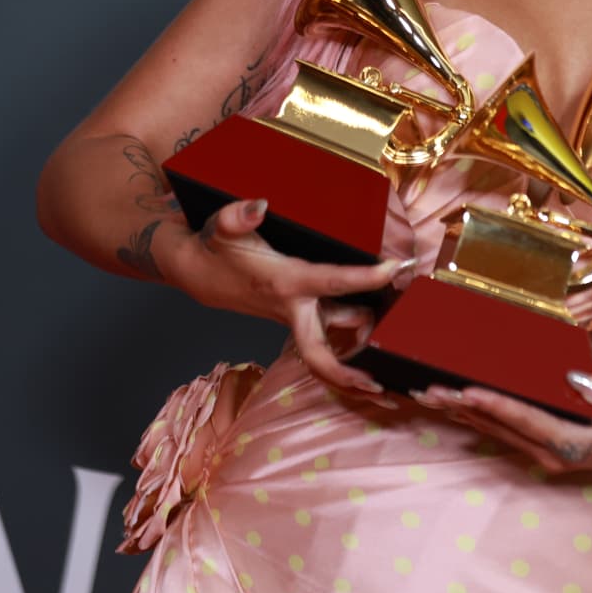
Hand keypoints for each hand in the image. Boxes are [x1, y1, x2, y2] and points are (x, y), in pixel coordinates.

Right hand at [156, 198, 406, 397]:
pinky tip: (371, 360)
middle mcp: (293, 308)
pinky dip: (345, 356)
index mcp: (285, 283)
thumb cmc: (217, 248)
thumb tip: (259, 206)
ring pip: (327, 351)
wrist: (199, 272)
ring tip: (390, 383)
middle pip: (318, 353)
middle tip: (378, 386)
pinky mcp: (298, 320)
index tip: (393, 269)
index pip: (331, 282)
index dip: (362, 277)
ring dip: (353, 368)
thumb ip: (238, 216)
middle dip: (345, 373)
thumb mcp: (222, 226)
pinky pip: (325, 343)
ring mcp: (295, 318)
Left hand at [413, 372, 591, 472]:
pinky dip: (479, 418)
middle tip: (430, 391)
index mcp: (571, 444)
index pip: (523, 419)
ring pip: (496, 431)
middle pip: (498, 427)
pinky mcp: (547, 446)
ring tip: (432, 397)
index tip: (465, 390)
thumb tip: (578, 379)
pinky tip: (462, 408)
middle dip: (463, 409)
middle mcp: (552, 452)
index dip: (493, 404)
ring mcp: (547, 452)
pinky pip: (505, 431)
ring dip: (463, 415)